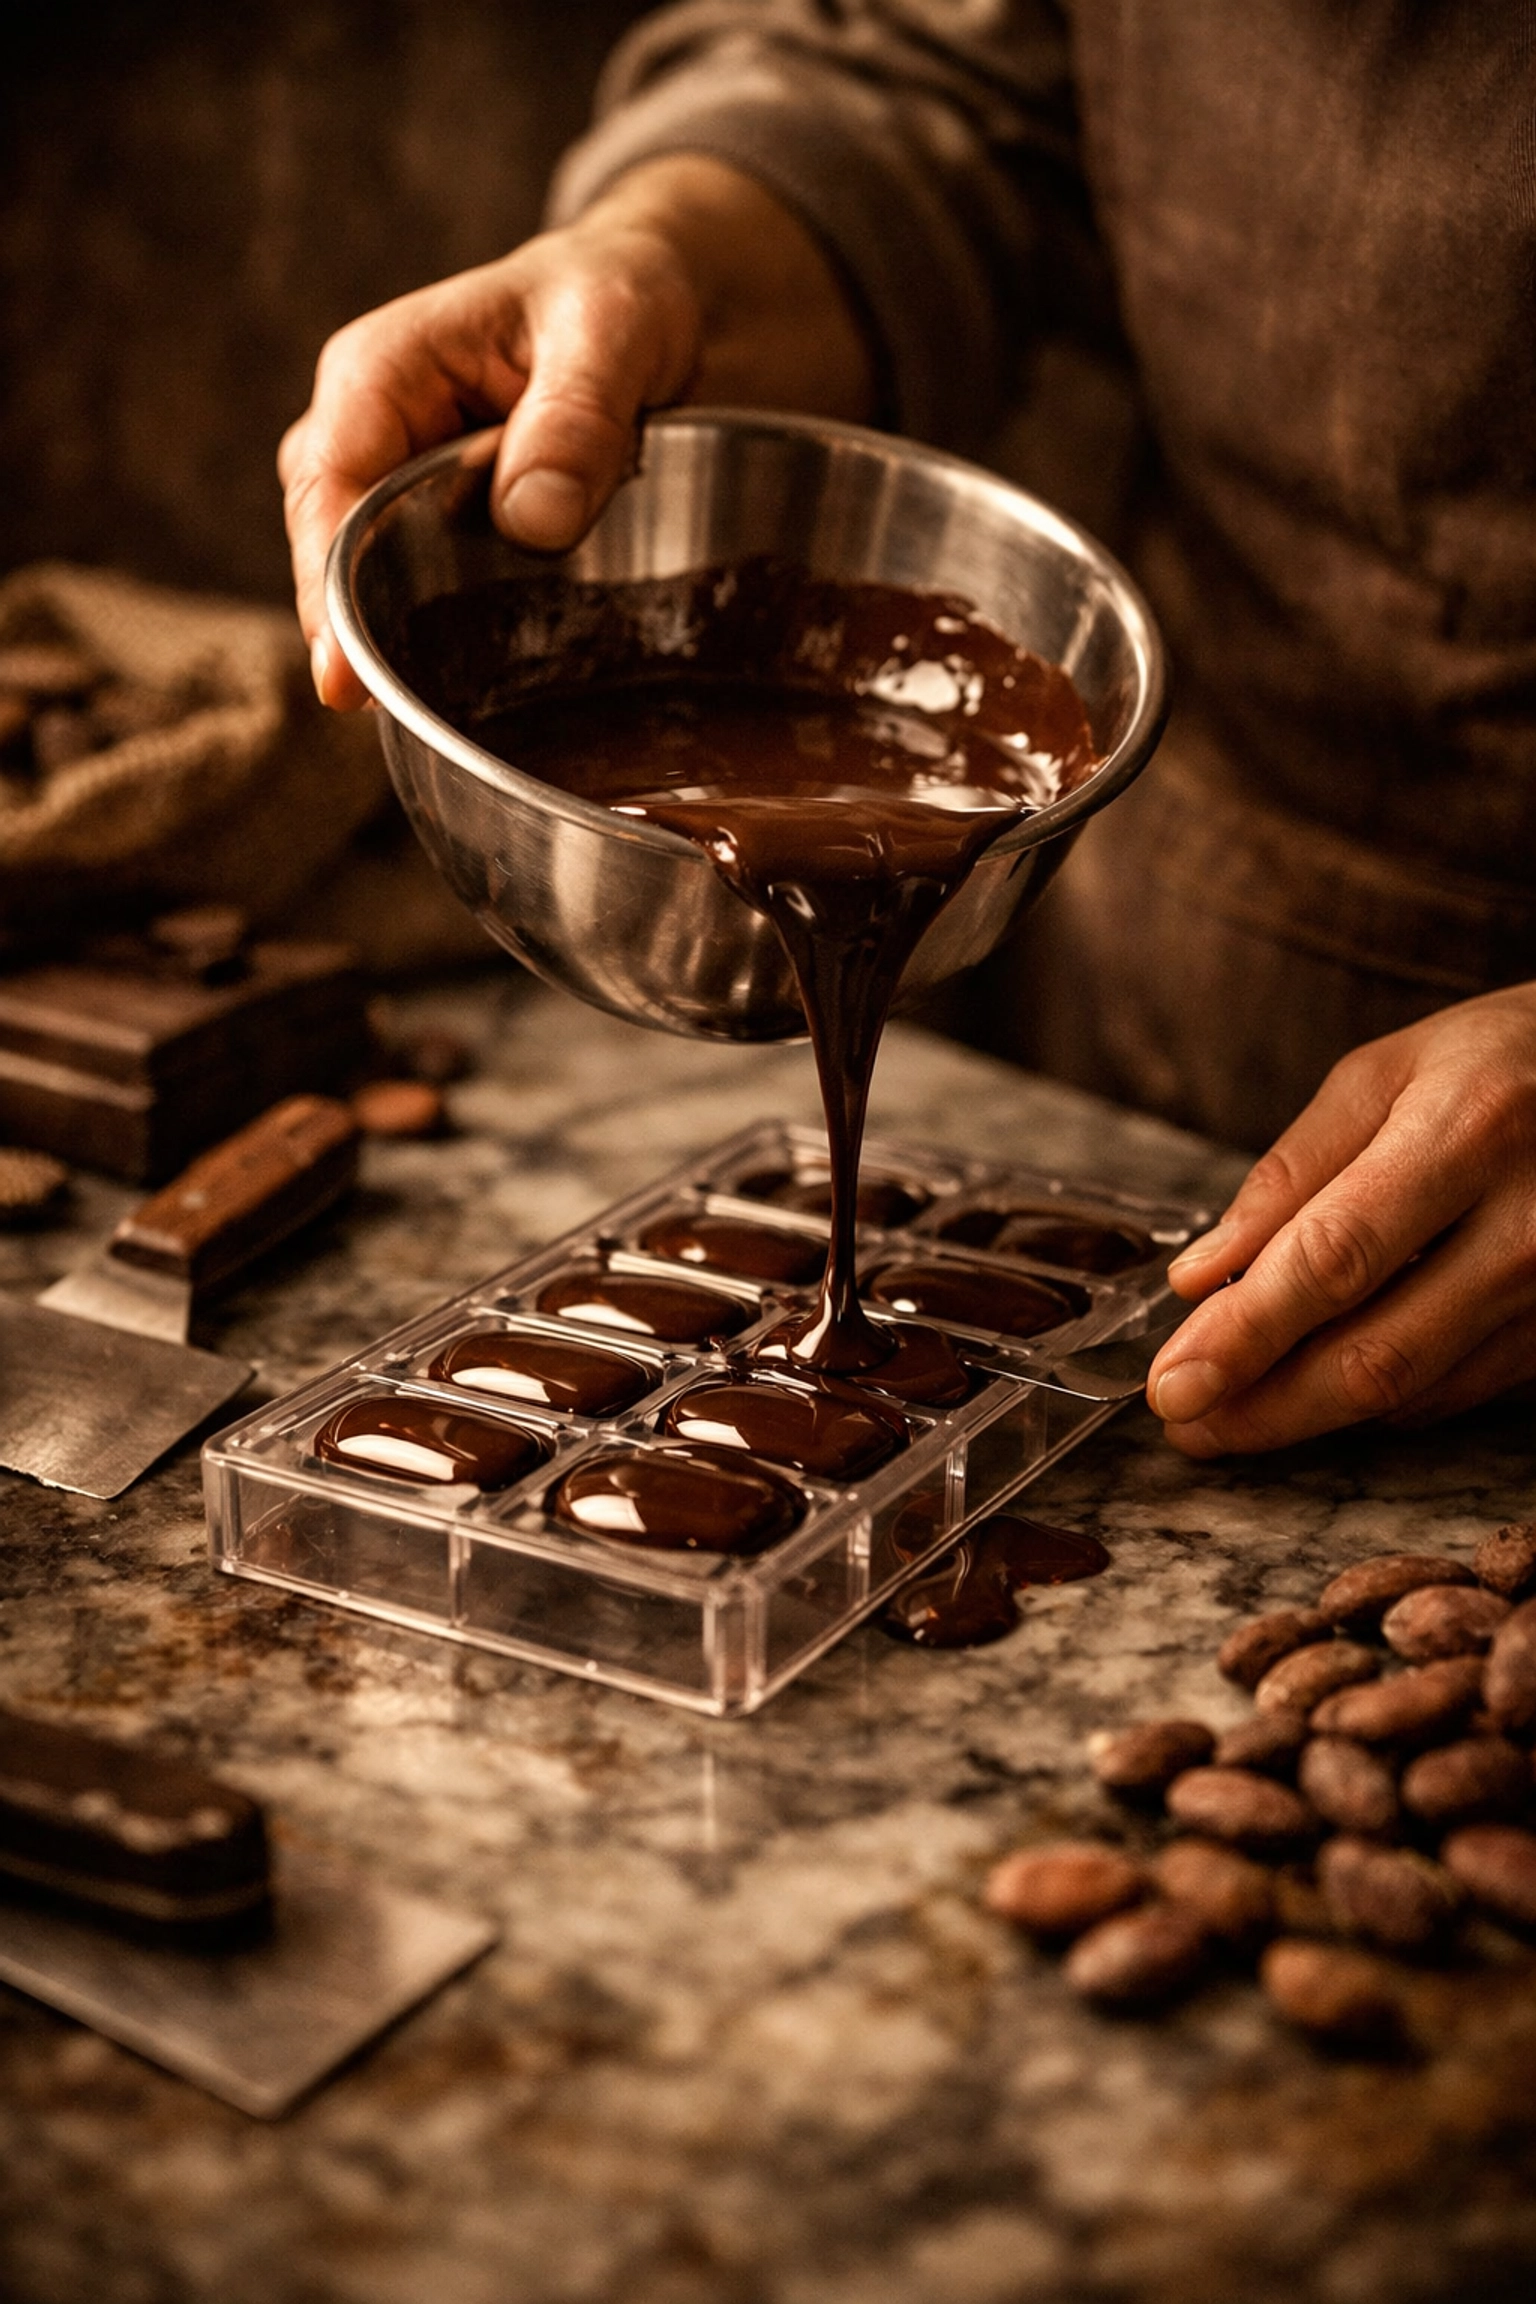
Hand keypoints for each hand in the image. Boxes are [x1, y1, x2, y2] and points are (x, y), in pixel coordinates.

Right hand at [278, 156, 873, 707]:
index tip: (343, 675)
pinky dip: (447, 647)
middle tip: (388, 714)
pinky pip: (428, 603)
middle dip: (353, 632)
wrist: (662, 305)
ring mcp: (403, 498)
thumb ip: (574, 418)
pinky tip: (474, 697)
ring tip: (434, 716)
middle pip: (331, 553)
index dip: (328, 584)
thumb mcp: (610, 331)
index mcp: (382, 372)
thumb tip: (531, 520)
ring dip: (403, 646)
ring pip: (372, 589)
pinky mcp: (445, 541)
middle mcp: (373, 439)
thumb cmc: (618, 297)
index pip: (328, 484)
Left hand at [1146, 983, 1535, 1453]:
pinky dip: (1373, 1396)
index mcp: (1467, 1134)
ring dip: (1305, 1414)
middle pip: (1374, 1353)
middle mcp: (1527, 1226)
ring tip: (1228, 1410)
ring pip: (1409, 1390)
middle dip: (1262, 1405)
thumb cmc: (1497, 1062)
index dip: (1245, 1335)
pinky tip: (1320, 1379)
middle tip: (1184, 1419)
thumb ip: (1289, 1175)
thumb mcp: (1384, 1075)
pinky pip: (1450, 1392)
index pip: (1334, 1259)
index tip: (1173, 1383)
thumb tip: (1202, 1278)